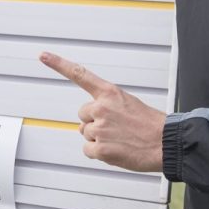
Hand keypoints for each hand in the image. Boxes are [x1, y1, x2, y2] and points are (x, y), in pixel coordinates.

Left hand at [41, 51, 165, 172]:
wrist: (166, 143)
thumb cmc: (150, 125)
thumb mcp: (129, 104)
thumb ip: (107, 107)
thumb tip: (87, 122)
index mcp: (110, 93)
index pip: (80, 74)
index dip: (59, 64)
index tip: (43, 55)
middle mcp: (101, 108)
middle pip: (82, 115)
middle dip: (94, 122)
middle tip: (117, 127)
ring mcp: (99, 128)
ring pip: (86, 133)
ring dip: (99, 138)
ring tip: (120, 139)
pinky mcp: (100, 149)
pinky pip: (88, 150)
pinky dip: (99, 153)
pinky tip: (116, 150)